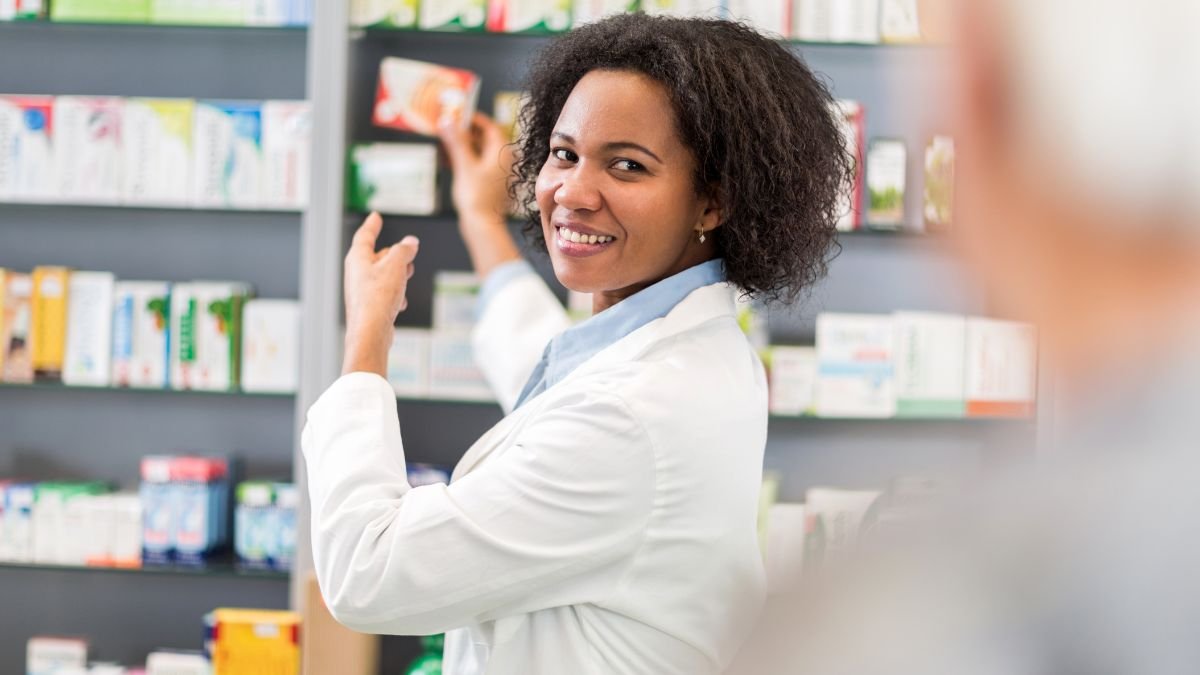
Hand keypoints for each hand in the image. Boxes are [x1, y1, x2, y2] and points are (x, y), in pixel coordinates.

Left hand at [342, 212, 418, 374]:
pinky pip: (384, 293)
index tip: (375, 216)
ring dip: (397, 274)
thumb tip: (410, 242)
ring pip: (382, 275)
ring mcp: (361, 290)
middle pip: (376, 256)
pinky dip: (395, 294)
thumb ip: (404, 250)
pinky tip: (400, 303)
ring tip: (407, 276)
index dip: (372, 225)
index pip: (364, 235)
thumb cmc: (377, 298)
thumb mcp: (396, 266)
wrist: (371, 331)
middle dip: (394, 253)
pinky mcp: (369, 305)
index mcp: (358, 258)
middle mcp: (356, 273)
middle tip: (408, 252)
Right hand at [439, 112, 514, 226]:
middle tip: (446, 125)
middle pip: (483, 138)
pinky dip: (462, 159)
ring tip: (443, 141)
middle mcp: (502, 161)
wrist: (482, 225)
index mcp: (502, 152)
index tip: (457, 113)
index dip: (473, 118)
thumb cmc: (477, 197)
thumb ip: (456, 141)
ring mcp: (496, 173)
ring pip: (478, 151)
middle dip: (464, 131)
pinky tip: (447, 159)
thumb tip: (447, 120)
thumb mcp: (464, 165)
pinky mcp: (488, 183)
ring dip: (461, 145)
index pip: (489, 126)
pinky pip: (475, 164)